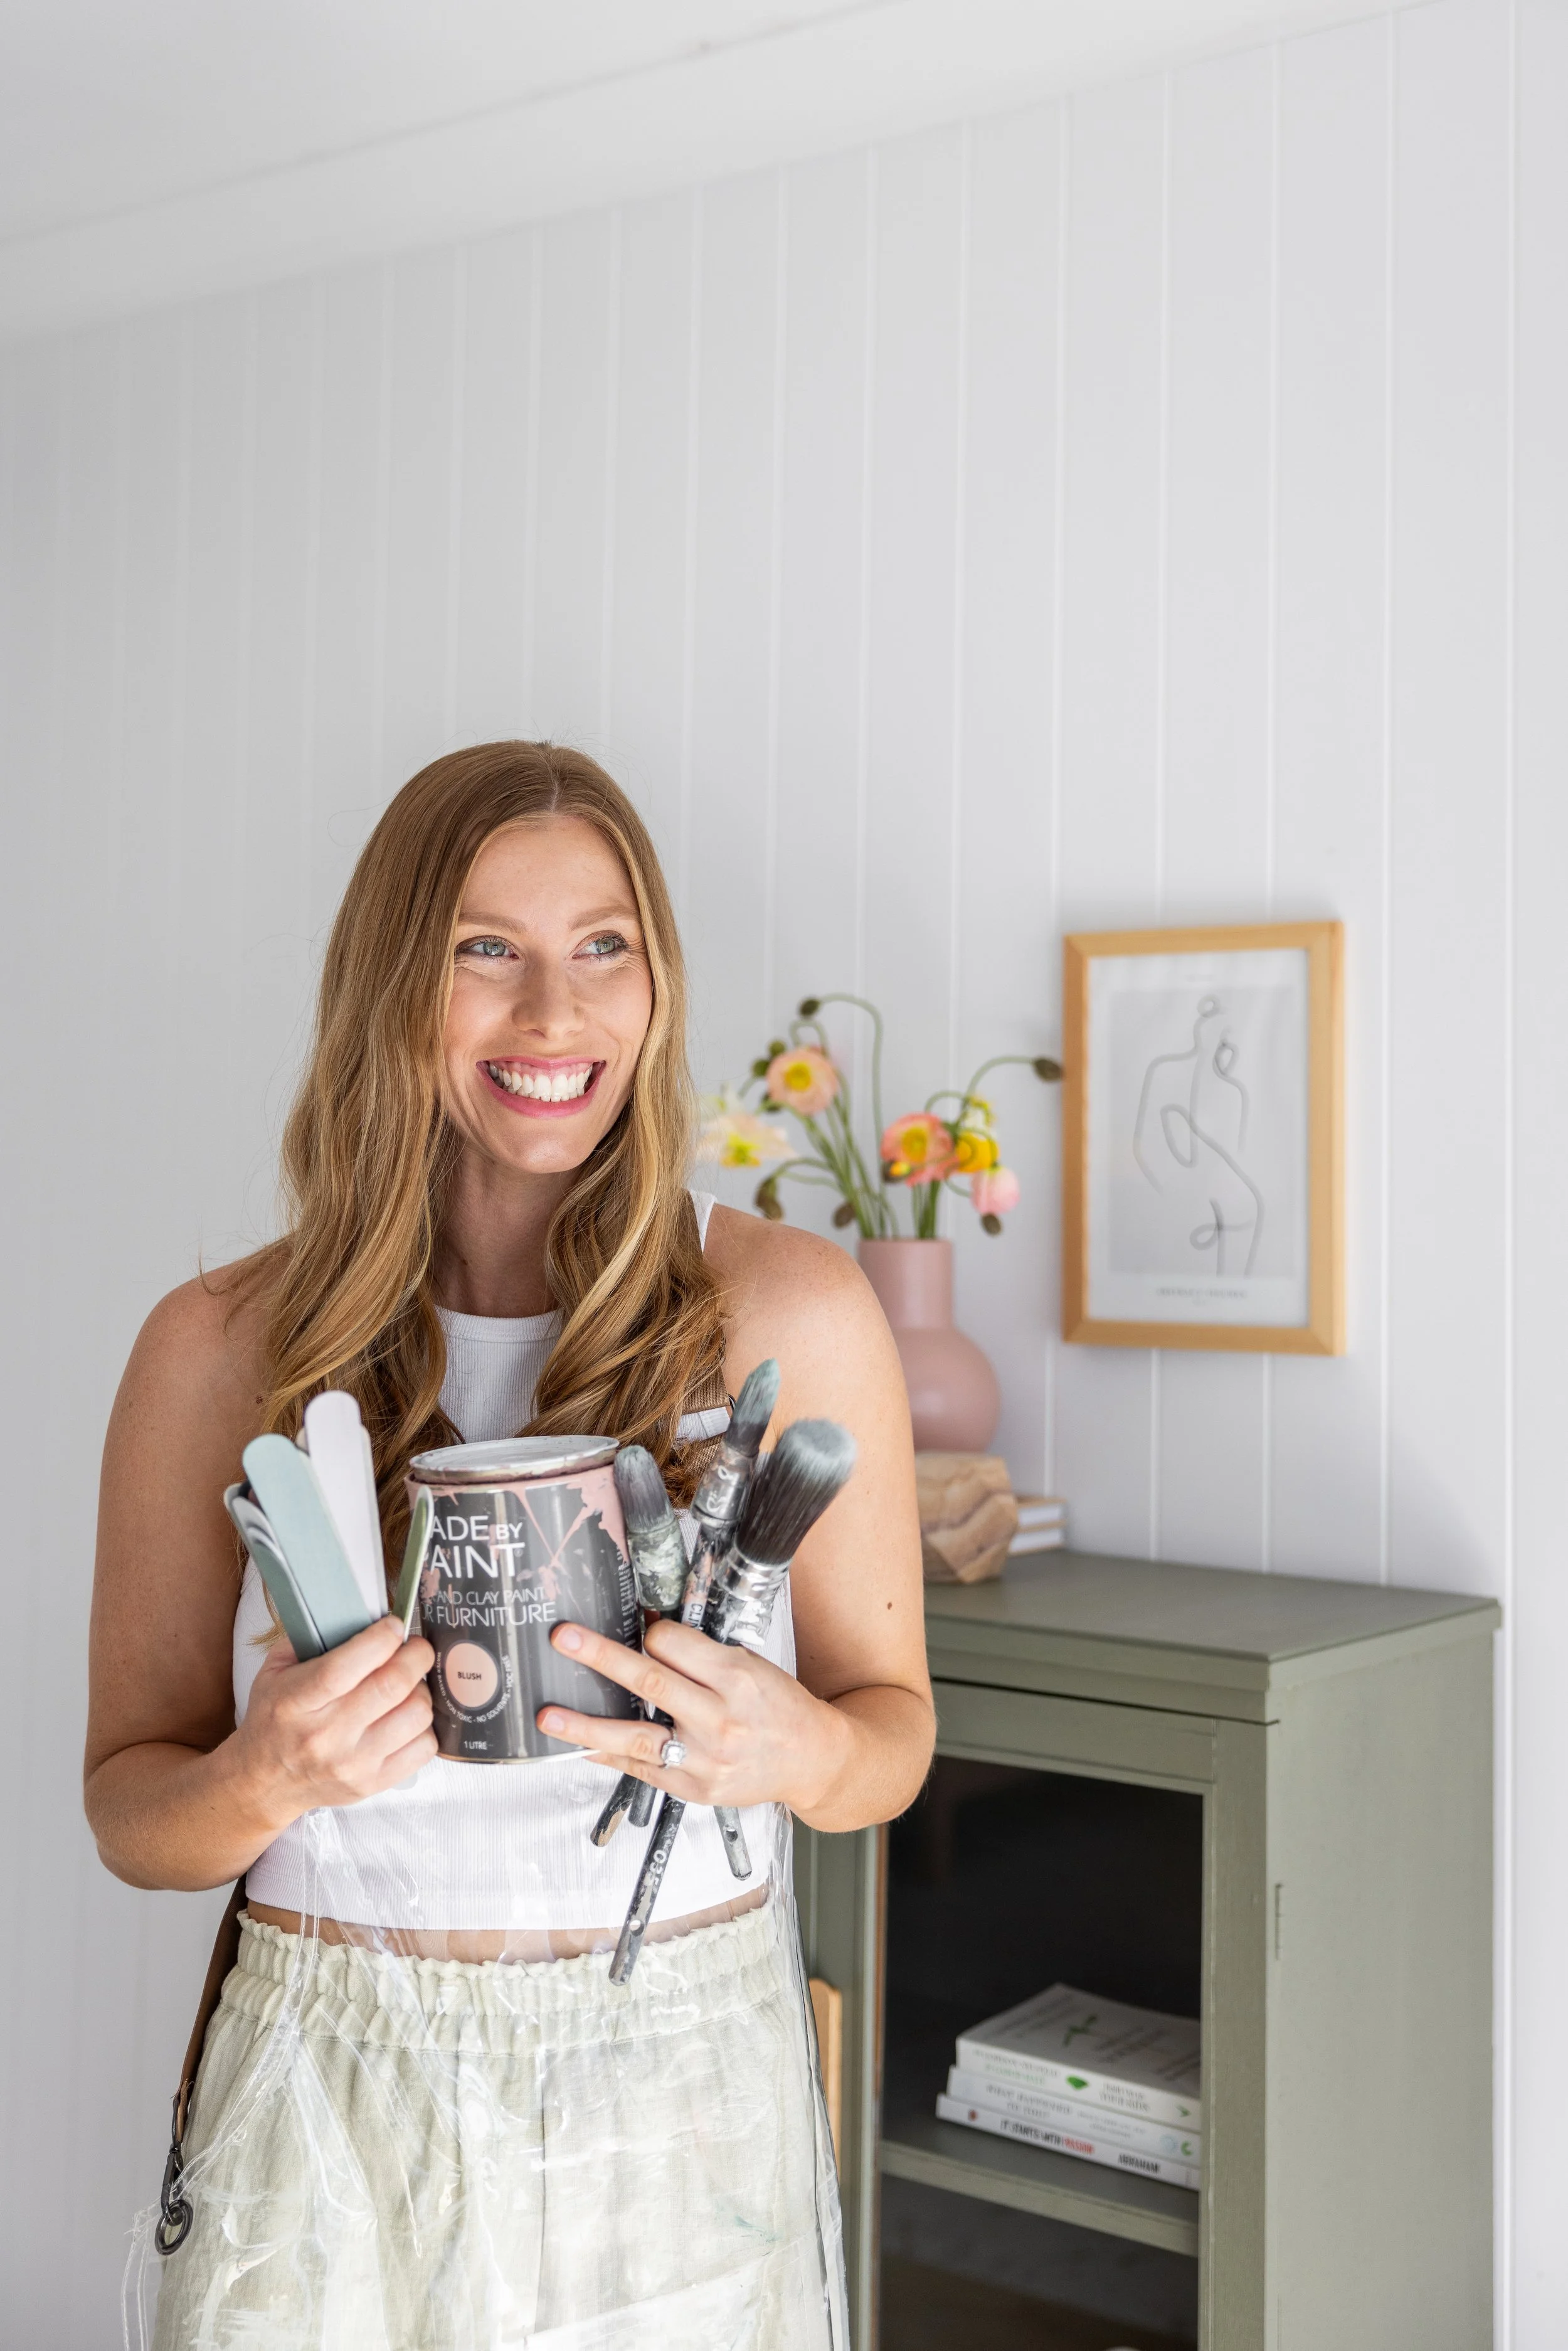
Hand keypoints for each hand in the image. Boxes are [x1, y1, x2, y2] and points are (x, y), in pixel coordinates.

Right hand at [228, 1618, 437, 1831]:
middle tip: (415, 1646)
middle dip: (415, 1655)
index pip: (345, 1667)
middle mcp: (325, 1736)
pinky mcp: (373, 1783)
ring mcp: (353, 1764)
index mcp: (295, 1702)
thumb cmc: (274, 1720)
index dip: (380, 1639)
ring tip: (409, 1683)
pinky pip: (424, 1748)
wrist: (265, 1782)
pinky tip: (407, 1715)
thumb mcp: (275, 1671)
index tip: (394, 1624)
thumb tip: (360, 1611)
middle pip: (390, 1686)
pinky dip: (425, 1725)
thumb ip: (310, 1637)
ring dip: (421, 1689)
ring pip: (415, 1714)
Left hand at [539, 1619, 850, 1816]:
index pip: (676, 1646)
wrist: (812, 1760)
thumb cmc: (781, 1708)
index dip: (651, 1632)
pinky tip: (581, 1747)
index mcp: (738, 1678)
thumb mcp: (752, 1664)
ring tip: (550, 1715)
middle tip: (565, 1640)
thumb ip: (702, 1653)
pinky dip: (609, 1756)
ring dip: (587, 1725)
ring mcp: (705, 1759)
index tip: (639, 1628)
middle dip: (602, 1658)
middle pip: (652, 1682)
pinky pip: (642, 1770)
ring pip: (637, 1737)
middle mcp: (720, 1719)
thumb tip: (651, 1633)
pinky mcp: (694, 1789)